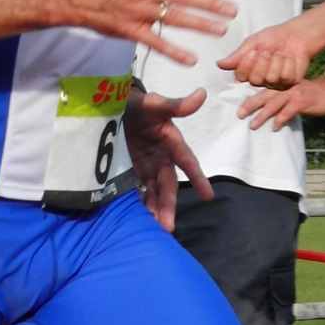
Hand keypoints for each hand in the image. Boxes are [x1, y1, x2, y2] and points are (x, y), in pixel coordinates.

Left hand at [123, 87, 210, 231]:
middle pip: (168, 185)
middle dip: (169, 205)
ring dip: (156, 209)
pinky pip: (139, 189)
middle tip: (168, 227)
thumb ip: (175, 104)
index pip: (187, 162)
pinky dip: (140, 203)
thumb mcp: (154, 103)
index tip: (208, 196)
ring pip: (155, 191)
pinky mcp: (133, 168)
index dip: (198, 178)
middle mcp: (162, 157)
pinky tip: (139, 219)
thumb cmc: (138, 102)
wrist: (115, 103)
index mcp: (171, 141)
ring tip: (155, 229)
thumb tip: (202, 94)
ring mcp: (147, 164)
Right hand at [217, 19, 311, 87]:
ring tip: (280, 53)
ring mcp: (275, 82)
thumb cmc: (274, 37)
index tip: (253, 52)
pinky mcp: (289, 82)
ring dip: (276, 61)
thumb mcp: (252, 42)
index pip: (240, 76)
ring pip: (271, 78)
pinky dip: (289, 63)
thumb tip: (219, 63)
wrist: (296, 35)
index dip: (246, 65)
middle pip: (255, 80)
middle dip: (262, 62)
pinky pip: (286, 76)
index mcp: (248, 70)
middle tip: (268, 51)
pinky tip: (290, 58)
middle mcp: (260, 79)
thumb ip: (237, 55)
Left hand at [238, 76, 324, 131]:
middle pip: (265, 95)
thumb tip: (270, 112)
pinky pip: (289, 110)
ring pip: (274, 103)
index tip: (238, 107)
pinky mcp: (303, 101)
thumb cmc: (314, 94)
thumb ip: (283, 100)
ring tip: (252, 125)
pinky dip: (281, 119)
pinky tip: (274, 127)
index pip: (264, 91)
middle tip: (239, 114)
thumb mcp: (295, 93)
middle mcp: (286, 88)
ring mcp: (294, 93)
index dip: (251, 98)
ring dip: (262, 114)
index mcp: (283, 86)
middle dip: (251, 105)